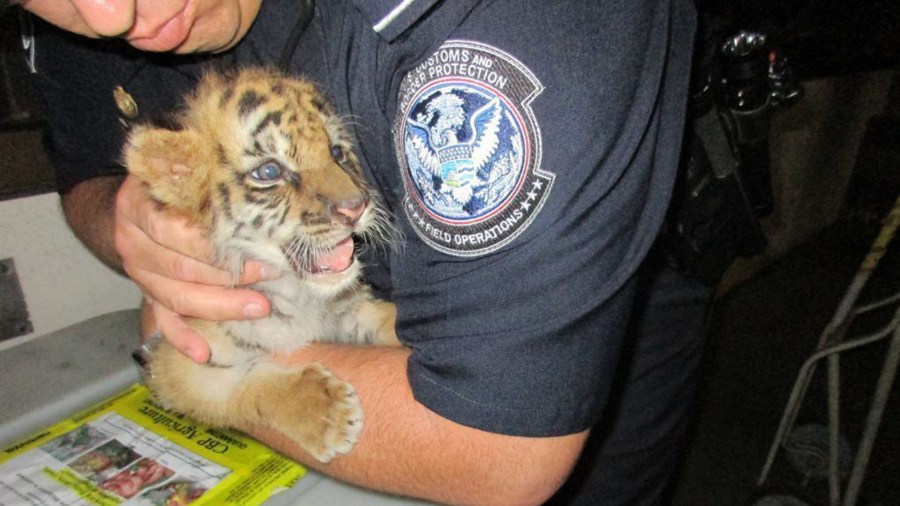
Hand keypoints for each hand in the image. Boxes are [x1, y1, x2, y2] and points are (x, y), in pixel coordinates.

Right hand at [116, 175, 271, 361]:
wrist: (137, 202)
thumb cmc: (171, 181)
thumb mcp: (181, 168)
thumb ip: (206, 176)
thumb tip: (256, 181)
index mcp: (137, 207)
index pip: (175, 232)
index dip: (216, 244)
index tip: (255, 248)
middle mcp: (132, 244)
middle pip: (181, 270)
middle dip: (229, 278)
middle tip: (270, 277)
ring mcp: (138, 274)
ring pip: (177, 298)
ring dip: (220, 307)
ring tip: (258, 307)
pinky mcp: (148, 294)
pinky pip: (164, 321)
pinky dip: (183, 339)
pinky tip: (204, 353)